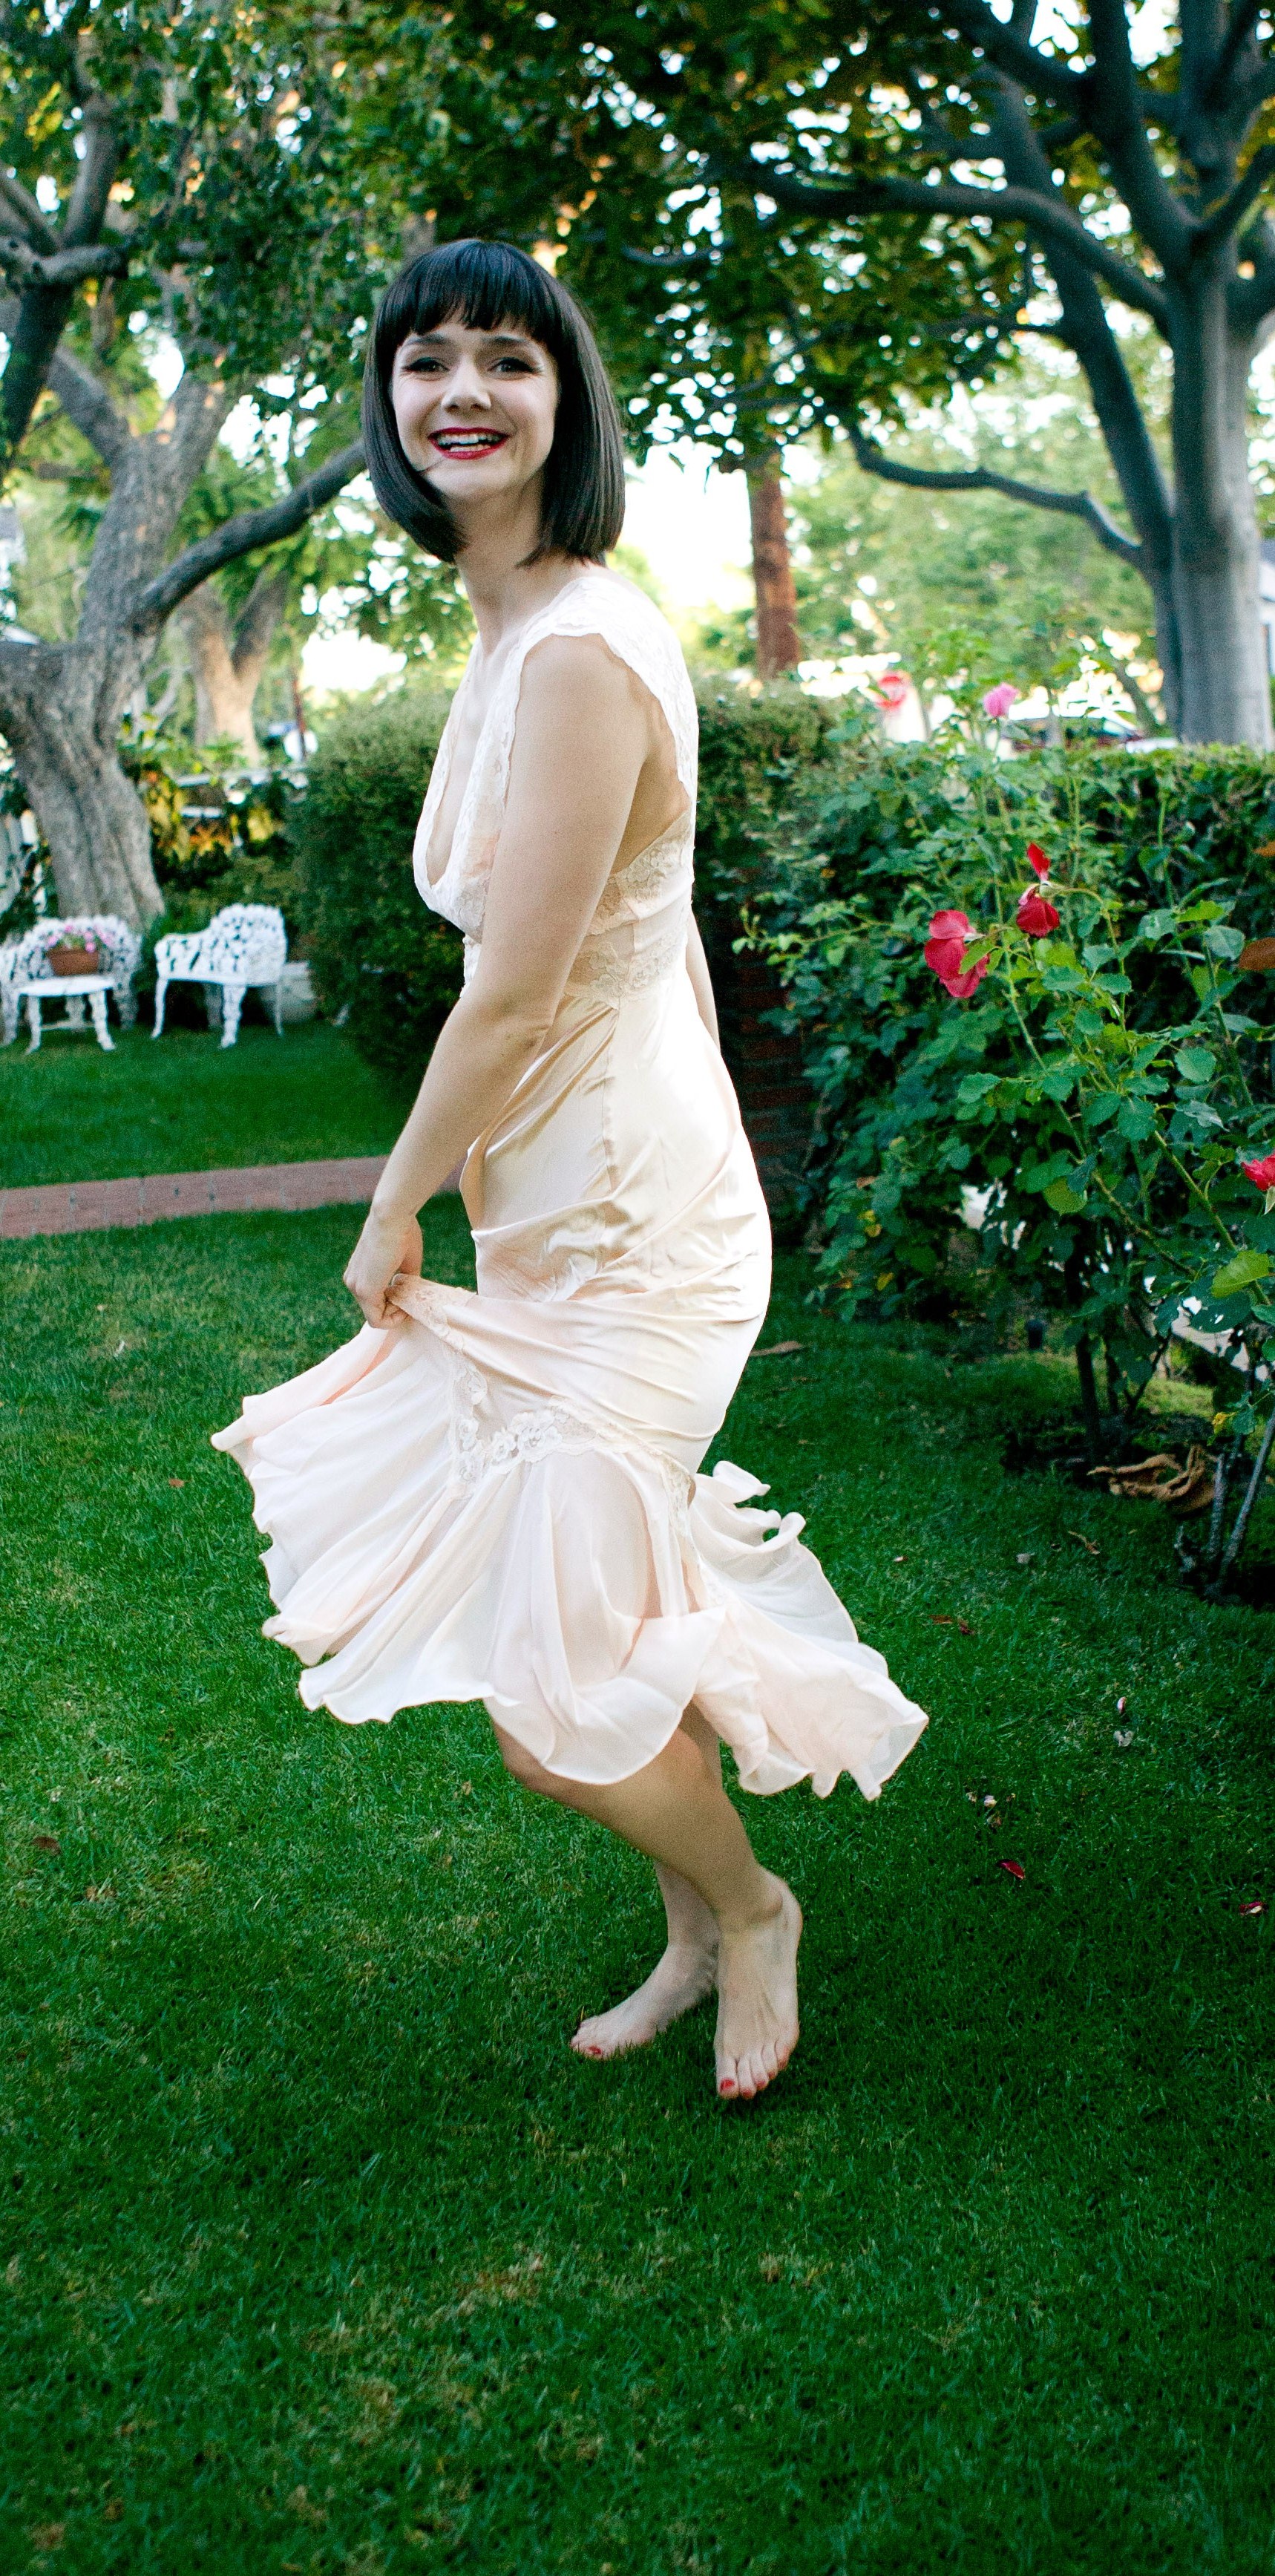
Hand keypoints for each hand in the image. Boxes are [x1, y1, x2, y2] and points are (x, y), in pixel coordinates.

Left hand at [343, 1203, 422, 1326]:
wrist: (392, 1217)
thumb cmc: (401, 1231)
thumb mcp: (405, 1261)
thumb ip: (404, 1280)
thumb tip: (412, 1293)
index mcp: (358, 1272)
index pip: (374, 1300)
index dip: (394, 1304)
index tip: (409, 1296)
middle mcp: (352, 1281)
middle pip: (375, 1310)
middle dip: (396, 1309)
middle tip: (412, 1300)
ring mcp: (356, 1287)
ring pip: (375, 1317)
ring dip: (396, 1313)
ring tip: (410, 1299)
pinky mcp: (365, 1291)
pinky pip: (377, 1319)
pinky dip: (393, 1319)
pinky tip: (406, 1307)